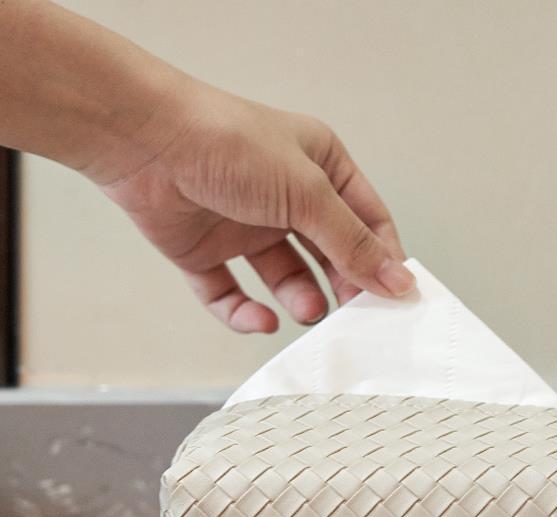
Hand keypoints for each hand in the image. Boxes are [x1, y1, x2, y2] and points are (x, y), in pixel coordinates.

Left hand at [98, 81, 414, 332]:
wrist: (142, 141)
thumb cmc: (228, 145)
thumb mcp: (307, 193)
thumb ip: (353, 242)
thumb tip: (398, 281)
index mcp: (320, 168)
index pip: (366, 220)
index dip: (383, 258)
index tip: (396, 297)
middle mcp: (286, 198)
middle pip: (329, 254)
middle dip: (343, 284)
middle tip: (354, 316)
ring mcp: (245, 226)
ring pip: (285, 277)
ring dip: (300, 298)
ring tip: (308, 311)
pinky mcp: (205, 252)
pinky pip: (232, 293)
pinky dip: (246, 312)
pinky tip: (260, 320)